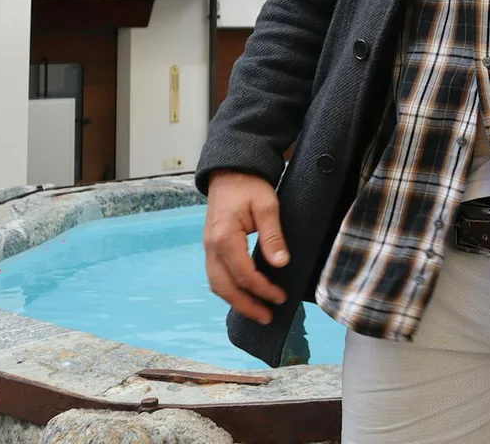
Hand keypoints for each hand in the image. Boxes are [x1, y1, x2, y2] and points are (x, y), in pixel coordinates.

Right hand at [203, 171, 289, 325]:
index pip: (243, 274)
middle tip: (268, 317)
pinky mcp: (212, 248)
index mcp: (224, 237)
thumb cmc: (249, 186)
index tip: (281, 297)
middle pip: (225, 287)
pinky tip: (245, 296)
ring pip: (217, 285)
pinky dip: (230, 290)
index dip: (263, 289)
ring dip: (236, 302)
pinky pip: (217, 276)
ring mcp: (208, 248)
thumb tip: (280, 263)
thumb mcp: (267, 205)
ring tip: (258, 312)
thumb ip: (273, 235)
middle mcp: (211, 247)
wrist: (229, 172)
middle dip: (247, 305)